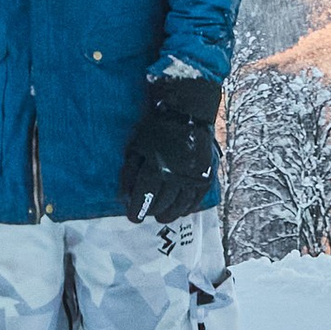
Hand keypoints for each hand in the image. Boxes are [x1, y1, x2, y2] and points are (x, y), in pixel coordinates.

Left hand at [118, 73, 220, 223]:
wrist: (186, 111)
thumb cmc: (156, 128)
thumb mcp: (136, 147)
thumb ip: (129, 173)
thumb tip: (124, 196)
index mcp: (156, 167)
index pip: (145, 197)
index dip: (137, 210)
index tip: (133, 217)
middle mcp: (176, 175)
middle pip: (163, 203)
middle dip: (152, 211)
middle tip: (147, 214)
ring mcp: (193, 177)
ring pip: (181, 205)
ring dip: (170, 214)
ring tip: (162, 216)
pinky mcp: (206, 175)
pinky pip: (197, 199)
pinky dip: (188, 208)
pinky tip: (181, 211)